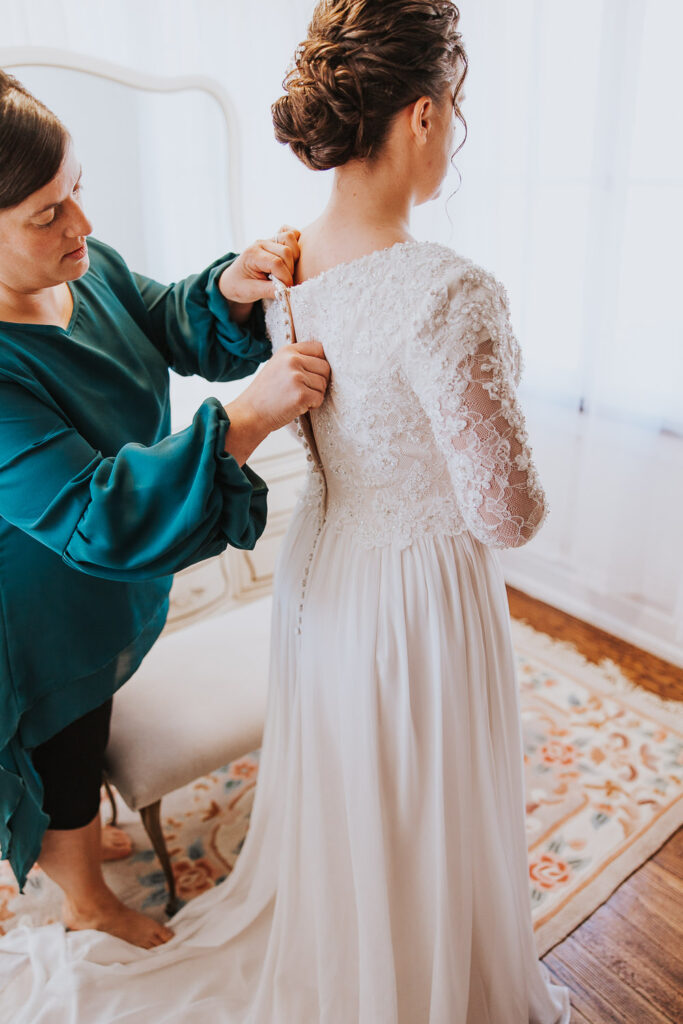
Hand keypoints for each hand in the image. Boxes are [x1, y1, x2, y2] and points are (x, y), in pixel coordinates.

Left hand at [219, 226, 300, 322]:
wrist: (232, 280)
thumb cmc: (239, 286)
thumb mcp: (251, 292)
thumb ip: (269, 291)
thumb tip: (287, 290)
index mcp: (252, 254)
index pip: (276, 263)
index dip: (285, 278)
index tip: (285, 290)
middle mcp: (261, 244)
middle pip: (286, 251)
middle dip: (290, 270)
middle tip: (284, 282)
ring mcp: (268, 240)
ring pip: (290, 238)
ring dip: (294, 256)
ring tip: (287, 270)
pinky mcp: (275, 240)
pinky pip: (290, 232)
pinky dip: (295, 242)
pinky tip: (292, 257)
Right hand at [224, 341, 329, 463]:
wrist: (251, 412)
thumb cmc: (266, 393)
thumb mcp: (278, 365)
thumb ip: (298, 359)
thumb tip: (324, 360)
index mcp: (288, 351)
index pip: (319, 348)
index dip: (319, 363)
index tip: (311, 374)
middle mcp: (293, 360)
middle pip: (325, 367)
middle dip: (319, 381)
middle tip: (303, 390)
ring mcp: (297, 377)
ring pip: (323, 384)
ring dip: (315, 394)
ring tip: (296, 398)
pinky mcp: (301, 395)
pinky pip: (319, 398)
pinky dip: (312, 405)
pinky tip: (297, 406)